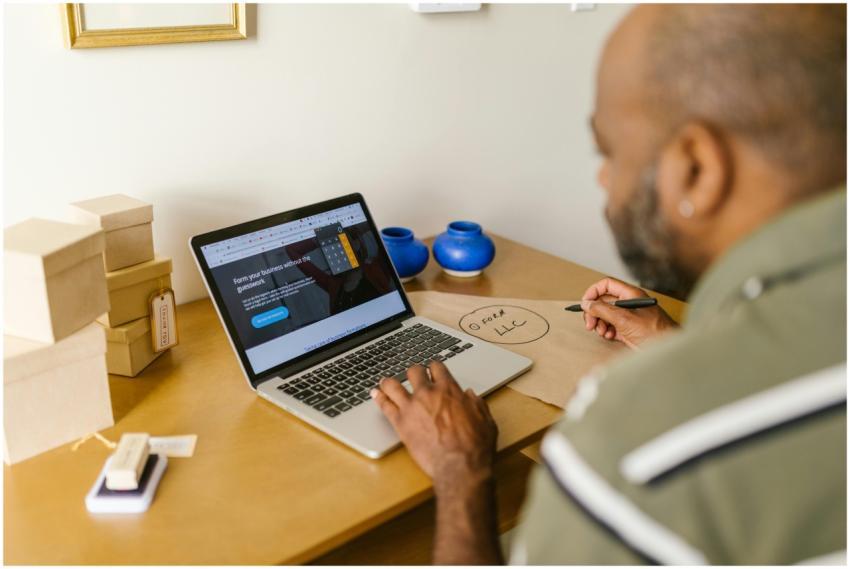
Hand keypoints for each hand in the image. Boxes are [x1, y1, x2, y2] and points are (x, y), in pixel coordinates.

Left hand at [370, 362, 497, 492]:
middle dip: (414, 372)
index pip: (437, 367)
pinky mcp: (400, 423)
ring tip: (386, 382)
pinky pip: (385, 405)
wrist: (459, 465)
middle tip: (413, 376)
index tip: (432, 370)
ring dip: (390, 382)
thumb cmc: (474, 446)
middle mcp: (428, 393)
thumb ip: (476, 404)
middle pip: (414, 372)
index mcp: (449, 390)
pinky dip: (379, 397)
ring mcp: (412, 407)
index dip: (434, 367)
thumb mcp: (485, 420)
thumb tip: (470, 395)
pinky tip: (375, 394)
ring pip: (393, 384)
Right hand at [581, 277, 677, 348]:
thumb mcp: (624, 319)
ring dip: (599, 324)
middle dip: (594, 312)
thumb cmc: (655, 332)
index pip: (607, 285)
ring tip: (602, 332)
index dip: (594, 292)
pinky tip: (609, 336)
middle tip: (590, 324)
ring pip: (605, 315)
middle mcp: (629, 303)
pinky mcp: (628, 329)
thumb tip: (587, 304)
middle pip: (603, 301)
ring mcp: (628, 317)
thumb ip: (603, 310)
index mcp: (630, 294)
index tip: (585, 303)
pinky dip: (606, 331)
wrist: (668, 350)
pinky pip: (611, 326)